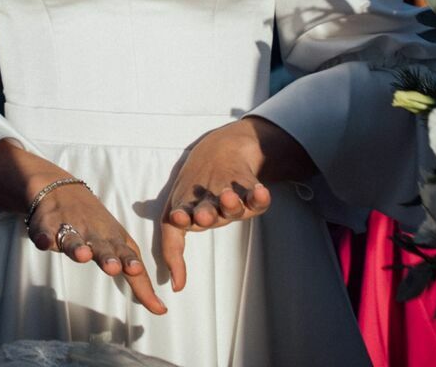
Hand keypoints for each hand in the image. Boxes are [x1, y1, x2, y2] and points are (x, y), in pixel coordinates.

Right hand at [26, 179, 167, 315]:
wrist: (61, 189)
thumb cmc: (97, 226)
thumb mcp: (120, 246)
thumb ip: (138, 280)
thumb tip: (161, 310)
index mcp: (113, 240)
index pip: (127, 255)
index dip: (132, 266)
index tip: (141, 278)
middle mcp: (93, 234)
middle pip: (102, 247)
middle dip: (108, 257)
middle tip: (113, 266)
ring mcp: (70, 228)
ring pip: (74, 239)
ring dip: (78, 247)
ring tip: (83, 254)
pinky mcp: (47, 226)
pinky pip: (44, 233)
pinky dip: (44, 237)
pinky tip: (43, 242)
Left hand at [158, 117, 305, 289]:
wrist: (223, 149)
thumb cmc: (196, 192)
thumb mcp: (180, 211)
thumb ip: (174, 246)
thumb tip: (176, 286)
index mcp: (186, 209)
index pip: (177, 223)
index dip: (179, 224)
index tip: (177, 220)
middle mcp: (206, 203)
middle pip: (205, 211)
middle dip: (203, 214)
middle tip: (202, 214)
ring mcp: (228, 194)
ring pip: (229, 202)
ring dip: (229, 202)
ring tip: (229, 197)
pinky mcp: (249, 189)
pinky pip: (254, 194)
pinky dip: (258, 194)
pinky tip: (261, 191)